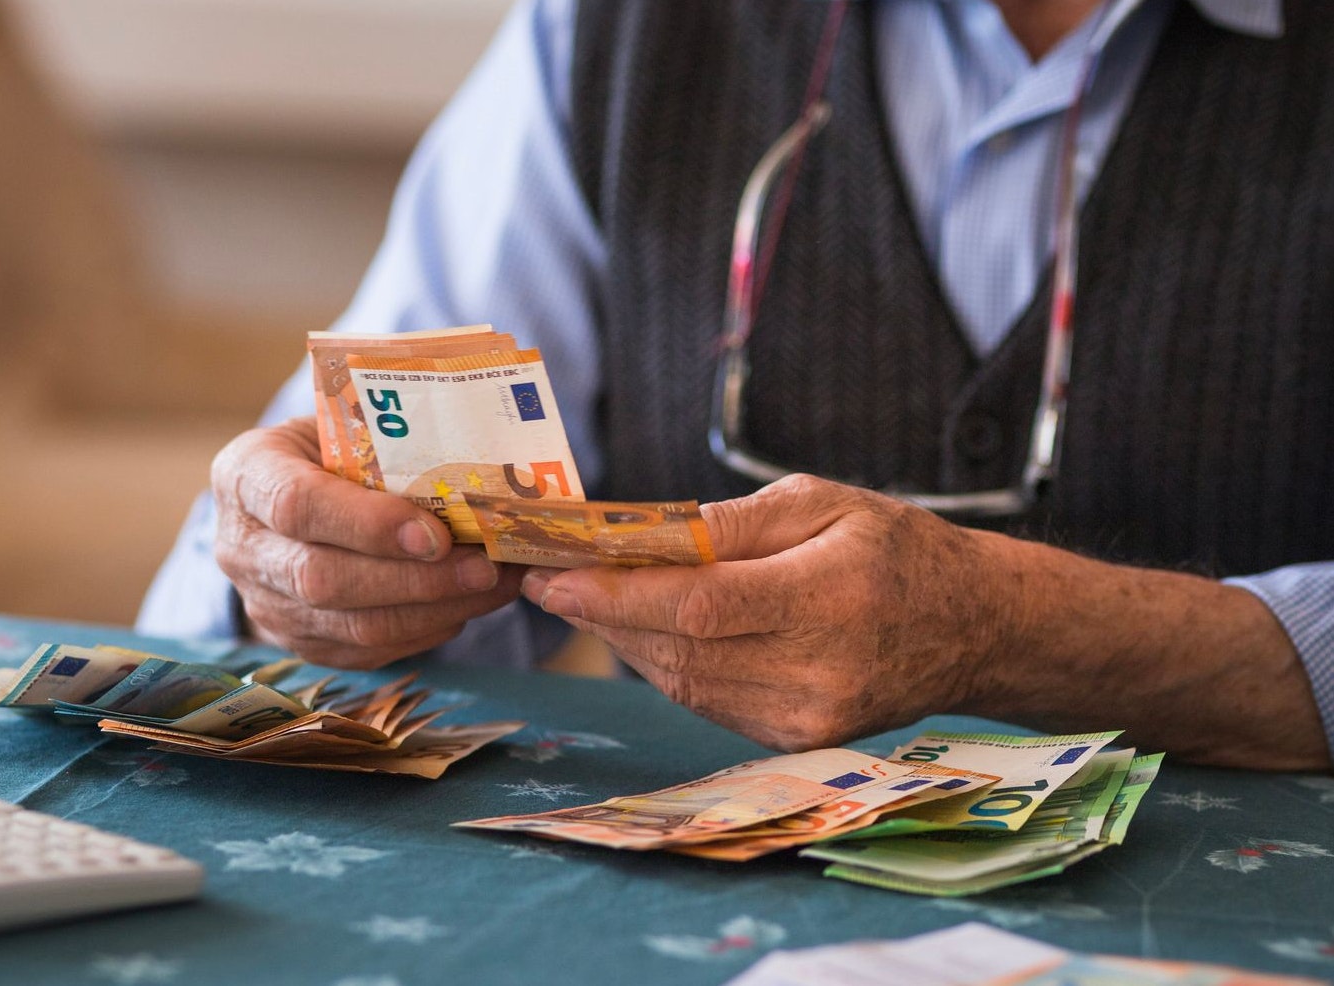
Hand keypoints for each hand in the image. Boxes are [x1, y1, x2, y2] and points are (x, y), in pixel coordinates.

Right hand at [210, 416, 523, 667]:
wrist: (289, 495)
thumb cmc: (327, 448)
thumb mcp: (341, 425)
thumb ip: (387, 444)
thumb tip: (482, 473)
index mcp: (245, 475)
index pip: (295, 505)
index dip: (367, 524)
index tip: (436, 534)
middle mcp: (242, 547)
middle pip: (321, 578)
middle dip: (413, 579)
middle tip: (483, 567)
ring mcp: (265, 603)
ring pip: (351, 626)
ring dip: (432, 610)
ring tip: (490, 586)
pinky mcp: (300, 642)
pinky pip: (365, 652)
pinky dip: (424, 632)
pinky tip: (464, 606)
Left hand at [520, 474, 1331, 769]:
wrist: (973, 628)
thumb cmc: (896, 549)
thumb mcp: (824, 503)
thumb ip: (734, 523)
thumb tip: (643, 535)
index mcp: (832, 599)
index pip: (699, 607)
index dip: (615, 595)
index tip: (549, 572)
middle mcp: (820, 672)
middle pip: (678, 650)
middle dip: (599, 614)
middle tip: (544, 576)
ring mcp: (808, 720)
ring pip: (682, 681)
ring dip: (621, 640)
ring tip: (581, 596)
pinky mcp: (796, 741)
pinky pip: (705, 701)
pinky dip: (662, 664)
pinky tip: (639, 630)